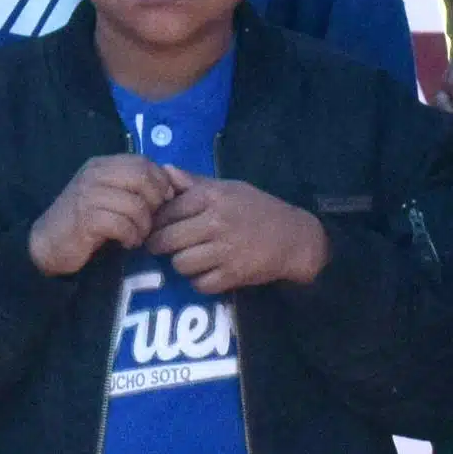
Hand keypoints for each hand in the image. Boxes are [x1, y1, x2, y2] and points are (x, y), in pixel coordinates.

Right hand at [28, 153, 174, 278]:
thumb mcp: (107, 195)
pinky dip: (131, 237)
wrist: (47, 244)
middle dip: (155, 204)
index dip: (160, 184)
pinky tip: (126, 243)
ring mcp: (87, 195)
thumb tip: (171, 187)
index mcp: (101, 165)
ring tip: (136, 236)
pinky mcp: (86, 219)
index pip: (144, 163)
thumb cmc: (83, 222)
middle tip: (149, 222)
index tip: (159, 205)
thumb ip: (133, 186)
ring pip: (137, 205)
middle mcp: (94, 175)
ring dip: (144, 227)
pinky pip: (124, 225)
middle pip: (144, 179)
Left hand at [150, 172, 329, 292]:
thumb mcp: (229, 188)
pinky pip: (200, 284)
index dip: (156, 221)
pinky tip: (207, 272)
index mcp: (212, 197)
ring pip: (180, 264)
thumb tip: (163, 170)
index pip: (166, 211)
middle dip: (161, 245)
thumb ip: (195, 182)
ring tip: (190, 258)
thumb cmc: (258, 209)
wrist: (296, 237)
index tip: (156, 226)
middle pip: (166, 240)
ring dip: (181, 264)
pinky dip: (200, 281)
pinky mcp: (234, 274)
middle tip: (164, 246)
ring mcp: (225, 250)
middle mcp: (216, 222)